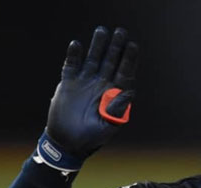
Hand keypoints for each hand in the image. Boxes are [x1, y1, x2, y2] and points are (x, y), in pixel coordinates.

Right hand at [40, 26, 138, 169]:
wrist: (68, 143)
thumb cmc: (92, 138)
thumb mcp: (108, 125)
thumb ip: (118, 109)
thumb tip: (130, 91)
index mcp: (113, 95)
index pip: (124, 72)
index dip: (129, 59)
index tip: (133, 46)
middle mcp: (101, 85)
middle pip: (110, 61)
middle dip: (116, 47)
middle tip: (121, 31)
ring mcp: (85, 82)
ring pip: (93, 59)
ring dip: (97, 45)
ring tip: (102, 30)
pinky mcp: (68, 83)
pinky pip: (71, 65)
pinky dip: (73, 55)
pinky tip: (77, 45)